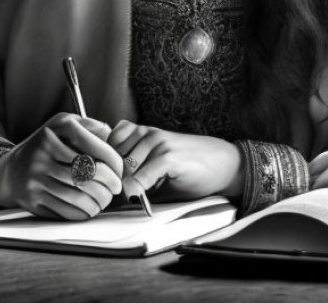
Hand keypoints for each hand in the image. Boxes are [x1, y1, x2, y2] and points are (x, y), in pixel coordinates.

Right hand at [0, 113, 123, 219]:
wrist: (10, 171)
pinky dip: (83, 213)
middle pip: (87, 174)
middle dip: (109, 184)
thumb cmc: (45, 146)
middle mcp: (43, 153)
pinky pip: (65, 210)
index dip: (114, 162)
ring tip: (105, 199)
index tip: (120, 171)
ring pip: (78, 195)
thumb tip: (115, 136)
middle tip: (116, 188)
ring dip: (98, 202)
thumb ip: (91, 126)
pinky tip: (90, 209)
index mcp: (56, 131)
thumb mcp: (64, 125)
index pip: (94, 148)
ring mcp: (36, 178)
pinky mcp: (32, 199)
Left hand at [107, 121, 242, 200]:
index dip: (104, 169)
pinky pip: (140, 178)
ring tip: (136, 195)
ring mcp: (157, 143)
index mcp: (140, 132)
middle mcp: (146, 133)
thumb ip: (132, 170)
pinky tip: (142, 196)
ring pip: (123, 172)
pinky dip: (137, 191)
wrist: (223, 163)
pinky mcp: (167, 156)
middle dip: (113, 182)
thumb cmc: (189, 167)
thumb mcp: (155, 164)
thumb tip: (106, 191)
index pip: (104, 148)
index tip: (107, 185)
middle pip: (112, 163)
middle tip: (121, 196)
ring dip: (125, 189)